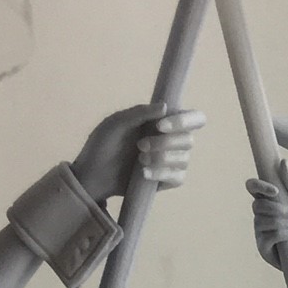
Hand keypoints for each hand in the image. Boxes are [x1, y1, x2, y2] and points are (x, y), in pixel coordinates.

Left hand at [71, 102, 204, 203]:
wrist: (93, 174)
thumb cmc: (103, 144)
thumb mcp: (116, 122)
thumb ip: (140, 113)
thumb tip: (166, 106)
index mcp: (163, 122)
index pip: (194, 118)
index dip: (184, 121)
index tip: (160, 126)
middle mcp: (172, 140)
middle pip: (189, 140)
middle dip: (165, 143)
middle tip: (140, 146)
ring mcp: (171, 162)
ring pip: (184, 159)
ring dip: (161, 159)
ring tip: (140, 161)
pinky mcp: (168, 180)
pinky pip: (178, 177)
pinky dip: (161, 174)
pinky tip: (144, 174)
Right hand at [249, 159, 287, 287]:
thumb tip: (282, 161)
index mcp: (273, 203)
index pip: (254, 189)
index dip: (258, 186)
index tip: (275, 190)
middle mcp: (266, 218)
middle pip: (256, 205)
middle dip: (274, 208)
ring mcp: (264, 234)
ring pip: (258, 221)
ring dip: (277, 222)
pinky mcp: (267, 252)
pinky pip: (262, 238)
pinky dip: (277, 235)